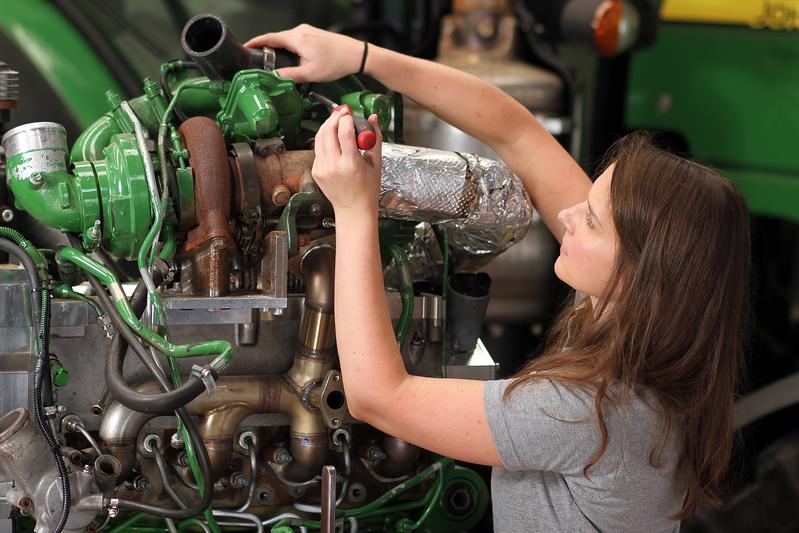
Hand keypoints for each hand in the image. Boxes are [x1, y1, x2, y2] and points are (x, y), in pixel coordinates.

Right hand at [244, 24, 362, 82]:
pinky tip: (292, 59)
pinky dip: (289, 48)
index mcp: (296, 38)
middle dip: (266, 48)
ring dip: (279, 49)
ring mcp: (308, 31)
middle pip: (276, 38)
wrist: (357, 55)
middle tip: (258, 60)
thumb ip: (290, 76)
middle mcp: (300, 31)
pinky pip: (296, 40)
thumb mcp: (310, 73)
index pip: (268, 38)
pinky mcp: (314, 34)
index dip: (255, 43)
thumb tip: (275, 78)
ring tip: (274, 62)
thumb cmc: (337, 62)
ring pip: (287, 40)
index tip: (245, 47)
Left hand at [312, 107, 382, 217]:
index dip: (346, 119)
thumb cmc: (367, 190)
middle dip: (334, 117)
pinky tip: (334, 141)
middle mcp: (333, 166)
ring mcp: (322, 169)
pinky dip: (325, 141)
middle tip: (342, 113)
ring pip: (319, 137)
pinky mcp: (316, 171)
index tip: (351, 115)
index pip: (344, 132)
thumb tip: (373, 118)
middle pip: (328, 131)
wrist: (353, 210)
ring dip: (328, 126)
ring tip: (337, 122)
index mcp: (350, 164)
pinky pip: (318, 149)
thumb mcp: (376, 164)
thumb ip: (375, 138)